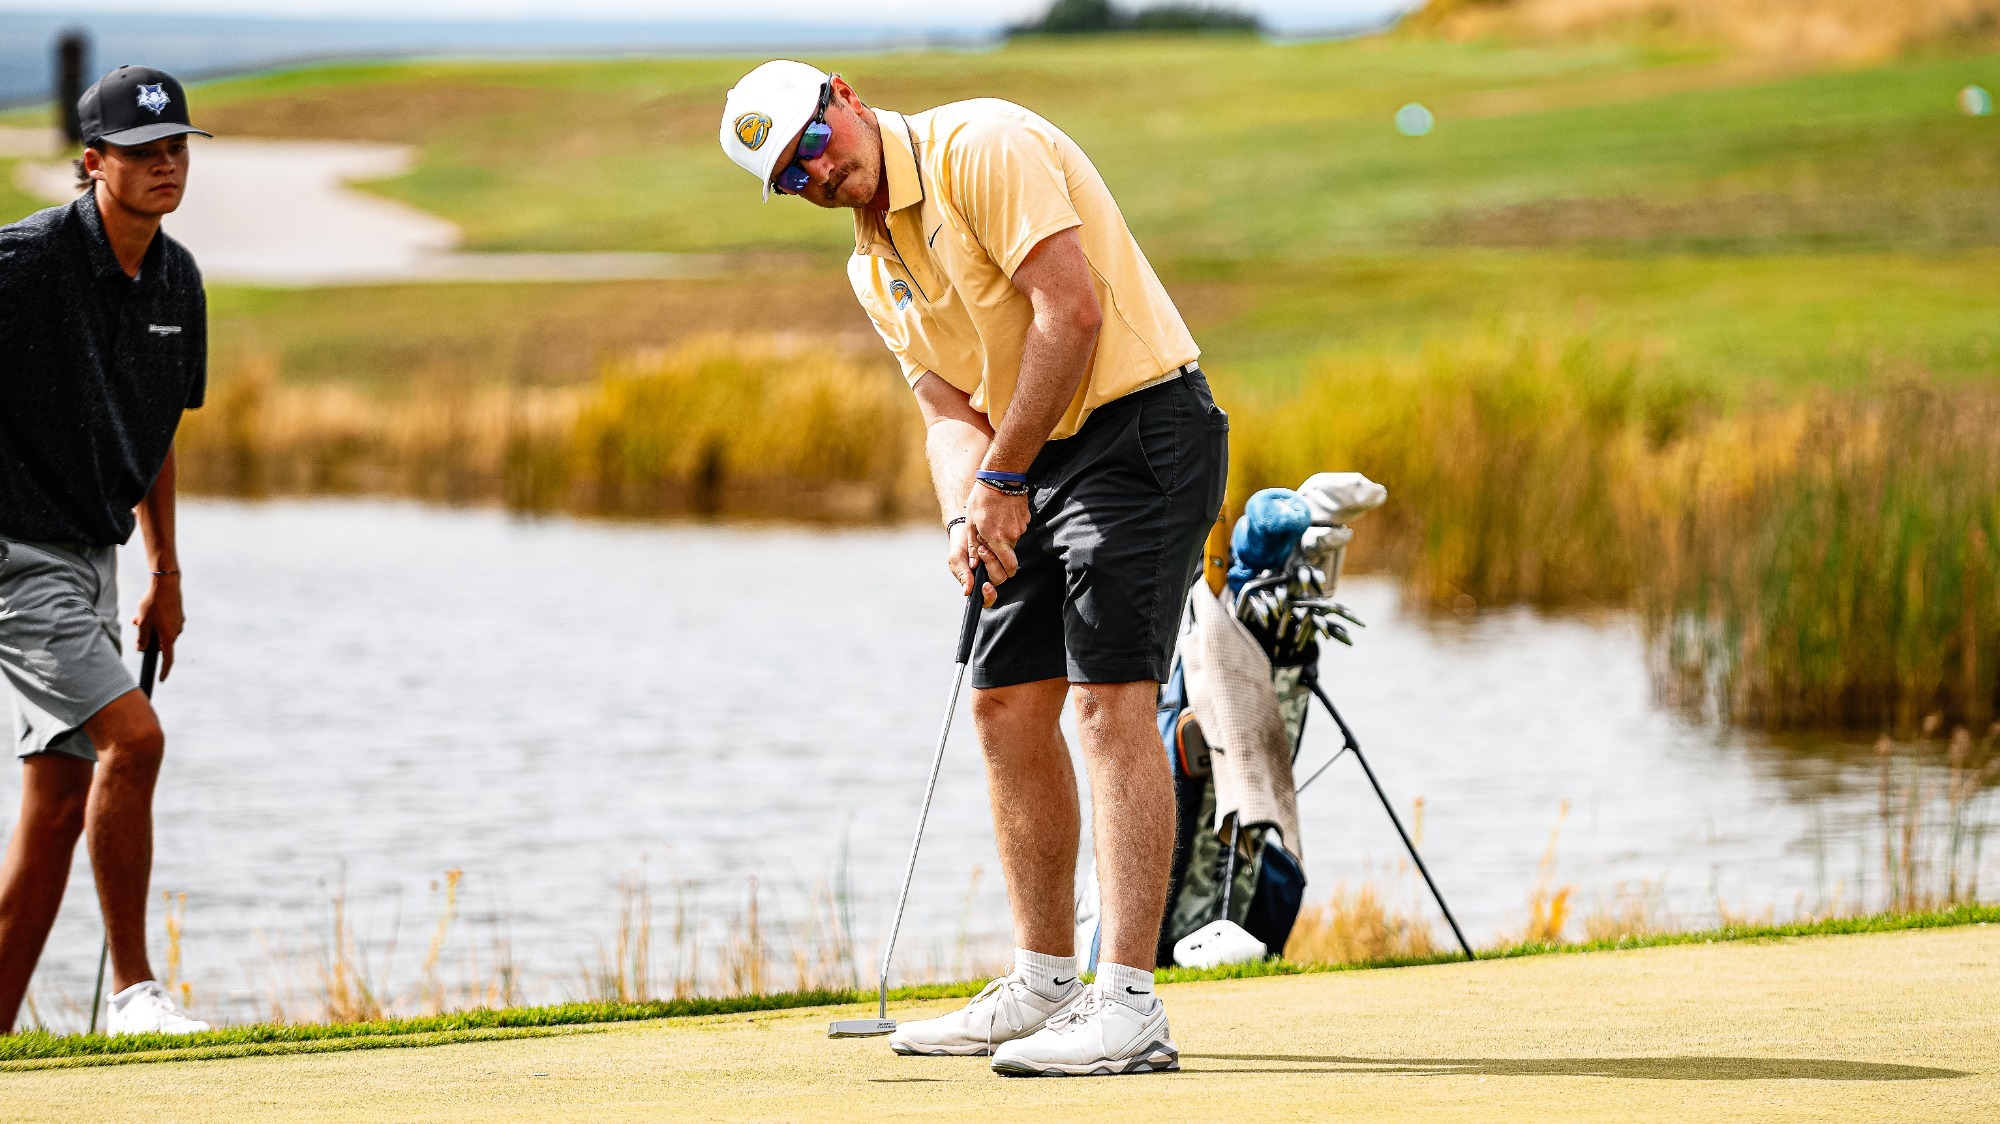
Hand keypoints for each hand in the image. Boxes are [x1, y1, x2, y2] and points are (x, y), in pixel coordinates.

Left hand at [132, 573, 183, 679]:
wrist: (166, 584)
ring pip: (161, 631)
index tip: (161, 679)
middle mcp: (176, 631)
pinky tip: (149, 609)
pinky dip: (156, 620)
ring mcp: (178, 623)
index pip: (167, 659)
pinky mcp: (178, 615)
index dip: (163, 670)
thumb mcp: (143, 623)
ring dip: (150, 627)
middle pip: (160, 642)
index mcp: (169, 637)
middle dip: (148, 638)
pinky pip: (165, 622)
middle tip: (136, 625)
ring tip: (139, 616)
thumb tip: (141, 648)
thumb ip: (142, 638)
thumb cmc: (154, 604)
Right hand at [945, 520, 1000, 606]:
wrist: (965, 528)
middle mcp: (988, 576)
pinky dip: (999, 550)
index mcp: (975, 583)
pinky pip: (1007, 558)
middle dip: (991, 567)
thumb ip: (962, 574)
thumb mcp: (956, 559)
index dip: (988, 596)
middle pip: (997, 581)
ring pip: (1004, 570)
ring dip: (993, 558)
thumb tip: (967, 591)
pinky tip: (988, 543)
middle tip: (981, 553)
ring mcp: (996, 566)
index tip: (985, 586)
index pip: (985, 599)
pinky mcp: (1003, 556)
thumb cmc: (959, 546)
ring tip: (982, 547)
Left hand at [964, 483, 1029, 603]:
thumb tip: (974, 564)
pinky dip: (1009, 525)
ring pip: (1013, 540)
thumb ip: (974, 546)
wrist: (1000, 478)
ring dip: (1003, 535)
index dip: (1002, 569)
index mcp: (997, 539)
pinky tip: (1001, 512)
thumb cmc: (981, 500)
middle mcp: (1013, 536)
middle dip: (999, 550)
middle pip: (1009, 553)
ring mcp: (1021, 527)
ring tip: (993, 519)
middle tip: (987, 536)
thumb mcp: (971, 524)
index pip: (1009, 568)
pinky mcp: (1026, 518)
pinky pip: (1017, 528)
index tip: (989, 557)